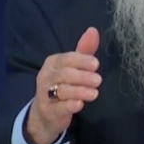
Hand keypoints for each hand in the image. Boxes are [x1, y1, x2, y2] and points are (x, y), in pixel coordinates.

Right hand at [24, 27, 101, 143]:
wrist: (45, 113)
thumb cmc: (62, 85)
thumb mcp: (72, 67)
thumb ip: (84, 50)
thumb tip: (93, 30)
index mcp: (52, 63)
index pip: (67, 59)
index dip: (81, 60)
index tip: (96, 64)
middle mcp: (46, 76)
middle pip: (64, 74)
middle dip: (82, 76)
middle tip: (98, 79)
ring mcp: (45, 94)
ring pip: (62, 90)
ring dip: (79, 91)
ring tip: (94, 93)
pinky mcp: (49, 110)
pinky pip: (59, 107)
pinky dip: (70, 105)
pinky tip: (80, 104)